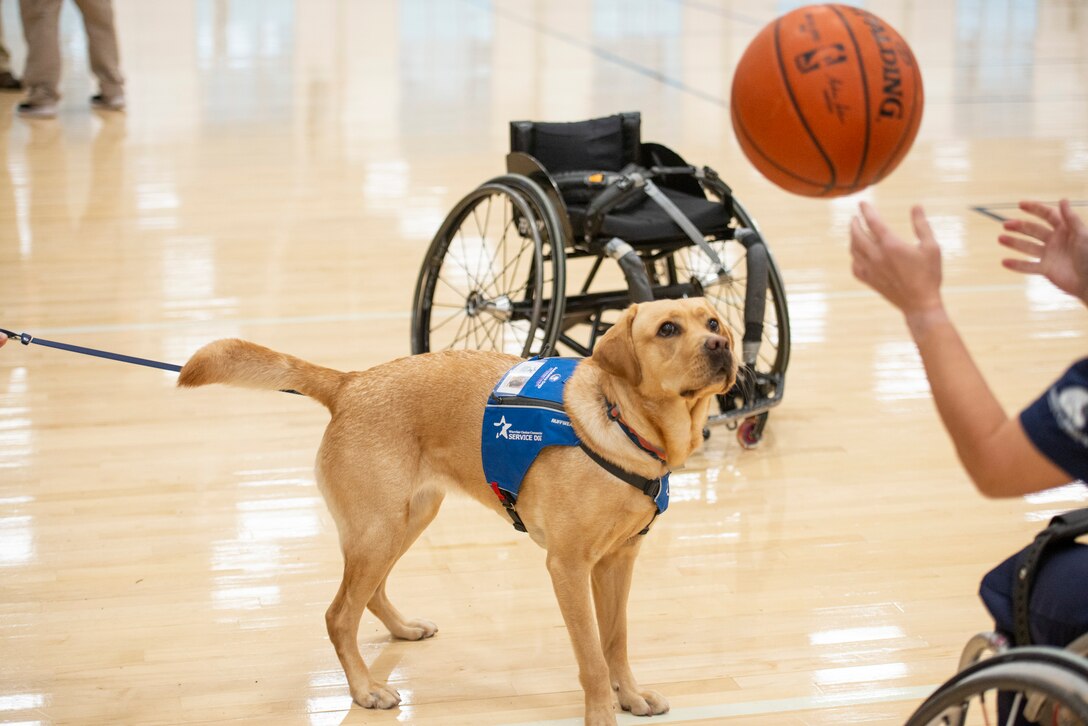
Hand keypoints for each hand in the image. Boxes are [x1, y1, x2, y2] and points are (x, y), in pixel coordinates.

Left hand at [850, 201, 943, 316]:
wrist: (919, 303)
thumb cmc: (929, 274)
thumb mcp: (931, 247)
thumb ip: (922, 225)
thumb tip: (916, 206)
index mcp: (891, 245)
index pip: (873, 222)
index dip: (866, 210)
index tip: (862, 203)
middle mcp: (876, 256)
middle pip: (857, 235)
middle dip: (854, 223)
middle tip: (855, 217)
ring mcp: (871, 269)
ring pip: (853, 250)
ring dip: (852, 238)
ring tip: (855, 232)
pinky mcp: (869, 281)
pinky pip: (854, 266)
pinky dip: (853, 258)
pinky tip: (857, 255)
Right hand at [999, 199, 1087, 304]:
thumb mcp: (1082, 235)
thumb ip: (1071, 218)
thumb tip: (1062, 200)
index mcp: (1065, 229)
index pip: (1048, 215)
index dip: (1035, 208)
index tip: (1020, 204)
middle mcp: (1055, 240)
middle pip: (1034, 230)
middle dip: (1020, 226)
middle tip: (1006, 224)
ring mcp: (1049, 255)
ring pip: (1028, 246)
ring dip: (1014, 242)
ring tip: (1001, 238)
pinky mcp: (1046, 269)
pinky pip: (1028, 266)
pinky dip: (1016, 265)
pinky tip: (1004, 262)